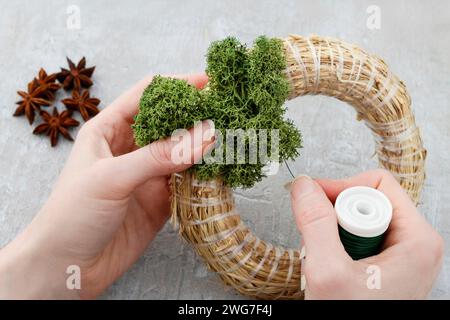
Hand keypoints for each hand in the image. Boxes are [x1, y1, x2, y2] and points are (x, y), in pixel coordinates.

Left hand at [0, 73, 213, 298]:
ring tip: (230, 137)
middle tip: (226, 111)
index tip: (208, 82)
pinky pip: (186, 181)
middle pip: (168, 122)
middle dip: (195, 115)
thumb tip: (204, 136)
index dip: (176, 85)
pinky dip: (203, 175)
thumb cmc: (73, 214)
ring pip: (181, 151)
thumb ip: (158, 157)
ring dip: (202, 146)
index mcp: (108, 130)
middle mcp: (130, 148)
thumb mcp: (111, 178)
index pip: (146, 96)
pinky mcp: (159, 199)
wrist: (67, 266)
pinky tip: (219, 169)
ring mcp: (146, 174)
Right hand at [290, 169, 443, 298]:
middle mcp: (414, 242)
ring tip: (327, 260)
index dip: (341, 188)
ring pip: (359, 219)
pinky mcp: (385, 263)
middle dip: (335, 216)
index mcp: (417, 238)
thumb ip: (315, 224)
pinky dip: (336, 245)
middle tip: (322, 243)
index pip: (377, 184)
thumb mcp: (328, 272)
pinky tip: (332, 266)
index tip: (313, 202)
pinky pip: (356, 236)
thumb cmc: (352, 319)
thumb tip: (304, 186)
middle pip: (368, 200)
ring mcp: (400, 253)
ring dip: (332, 233)